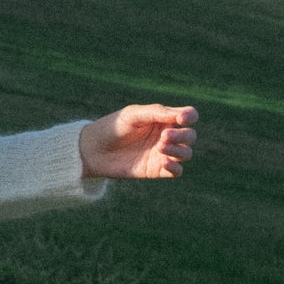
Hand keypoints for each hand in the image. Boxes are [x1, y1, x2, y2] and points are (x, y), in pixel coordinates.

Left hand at [79, 104, 197, 179]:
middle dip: (183, 135)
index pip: (188, 116)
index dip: (190, 116)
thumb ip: (157, 112)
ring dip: (179, 150)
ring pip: (186, 153)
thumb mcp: (133, 114)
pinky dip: (175, 167)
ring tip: (160, 147)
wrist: (94, 150)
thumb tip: (182, 115)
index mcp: (163, 118)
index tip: (181, 119)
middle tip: (164, 137)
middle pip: (190, 135)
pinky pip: (177, 171)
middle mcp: (166, 135)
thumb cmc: (113, 127)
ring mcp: (162, 153)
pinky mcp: (157, 170)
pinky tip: (164, 162)